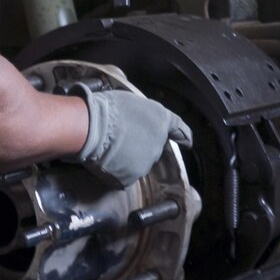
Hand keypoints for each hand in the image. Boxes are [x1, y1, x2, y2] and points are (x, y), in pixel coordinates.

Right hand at [66, 84, 191, 187]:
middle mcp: (158, 143)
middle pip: (152, 147)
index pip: (178, 128)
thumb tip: (135, 118)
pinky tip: (104, 161)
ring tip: (108, 148)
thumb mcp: (131, 101)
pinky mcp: (130, 177)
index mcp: (161, 120)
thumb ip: (141, 113)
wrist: (91, 128)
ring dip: (126, 158)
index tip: (187, 142)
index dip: (183, 135)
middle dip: (140, 145)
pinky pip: (122, 175)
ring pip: (136, 162)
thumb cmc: (108, 108)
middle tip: (120, 138)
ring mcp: (146, 163)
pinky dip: (114, 171)